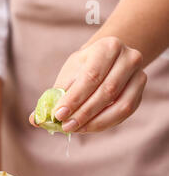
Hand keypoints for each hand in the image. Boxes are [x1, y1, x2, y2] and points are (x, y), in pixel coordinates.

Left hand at [30, 37, 146, 132]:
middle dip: (83, 113)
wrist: (107, 60)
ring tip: (75, 129)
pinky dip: (105, 123)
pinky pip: (125, 113)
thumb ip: (53, 96)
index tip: (58, 114)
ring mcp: (139, 75)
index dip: (74, 98)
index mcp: (107, 47)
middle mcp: (129, 58)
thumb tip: (34, 119)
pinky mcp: (140, 92)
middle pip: (106, 91)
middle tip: (65, 126)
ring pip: (120, 105)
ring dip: (95, 121)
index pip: (91, 76)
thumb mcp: (68, 75)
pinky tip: (88, 127)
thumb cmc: (83, 68)